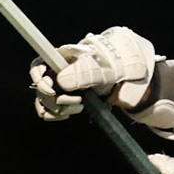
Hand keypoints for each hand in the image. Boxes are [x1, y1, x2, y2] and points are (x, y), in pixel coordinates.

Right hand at [29, 26, 157, 120]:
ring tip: (80, 106)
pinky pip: (50, 111)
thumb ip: (85, 73)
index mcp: (65, 58)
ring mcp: (62, 87)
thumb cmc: (121, 67)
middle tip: (78, 101)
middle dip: (55, 98)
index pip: (38, 64)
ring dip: (58, 108)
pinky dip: (57, 115)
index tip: (51, 89)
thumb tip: (61, 82)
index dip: (38, 77)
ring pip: (44, 101)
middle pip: (40, 87)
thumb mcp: (106, 67)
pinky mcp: (67, 101)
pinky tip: (72, 113)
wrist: (134, 81)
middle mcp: (59, 72)